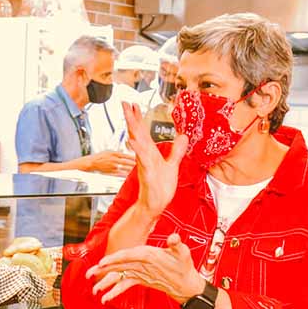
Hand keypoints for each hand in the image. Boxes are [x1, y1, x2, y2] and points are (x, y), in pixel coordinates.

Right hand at [86, 150, 136, 175]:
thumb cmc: (99, 157)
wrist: (91, 163)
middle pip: (128, 162)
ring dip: (132, 170)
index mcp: (115, 154)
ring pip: (126, 168)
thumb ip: (117, 153)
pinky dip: (127, 174)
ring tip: (138, 170)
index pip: (127, 155)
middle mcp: (115, 160)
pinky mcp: (112, 172)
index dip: (134, 157)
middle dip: (135, 164)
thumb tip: (124, 154)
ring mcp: (114, 167)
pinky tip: (131, 175)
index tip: (139, 158)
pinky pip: (122, 174)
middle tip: (142, 165)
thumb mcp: (109, 151)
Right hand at [86, 232, 203, 304]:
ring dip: (105, 281)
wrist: (187, 282)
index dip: (114, 259)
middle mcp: (140, 261)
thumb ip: (176, 245)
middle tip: (89, 274)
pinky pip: (124, 284)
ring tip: (94, 289)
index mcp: (146, 253)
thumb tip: (174, 238)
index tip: (102, 262)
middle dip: (102, 269)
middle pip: (117, 264)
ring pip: (118, 275)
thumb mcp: (182, 254)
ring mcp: (139, 270)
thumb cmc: (185, 266)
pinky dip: (115, 291)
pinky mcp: (140, 279)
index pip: (127, 254)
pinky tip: (107, 298)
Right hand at [122, 101, 186, 216]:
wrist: (155, 205)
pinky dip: (138, 151)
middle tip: (124, 103)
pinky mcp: (147, 174)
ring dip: (133, 130)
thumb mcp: (172, 165)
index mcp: (150, 153)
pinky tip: (133, 142)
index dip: (138, 118)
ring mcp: (145, 164)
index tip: (133, 104)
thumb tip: (183, 136)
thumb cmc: (160, 187)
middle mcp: (145, 156)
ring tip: (129, 117)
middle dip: (131, 118)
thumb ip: (176, 151)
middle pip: (137, 133)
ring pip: (138, 144)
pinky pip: (142, 161)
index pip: (143, 132)